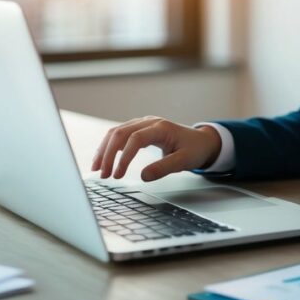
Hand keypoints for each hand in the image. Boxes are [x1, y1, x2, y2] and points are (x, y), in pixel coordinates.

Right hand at [90, 116, 222, 181]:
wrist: (201, 141)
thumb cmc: (194, 149)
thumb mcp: (184, 161)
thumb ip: (164, 168)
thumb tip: (143, 176)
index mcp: (161, 128)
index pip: (135, 138)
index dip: (124, 156)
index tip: (118, 175)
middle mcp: (149, 122)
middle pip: (120, 132)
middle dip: (108, 154)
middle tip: (103, 175)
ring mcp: (143, 123)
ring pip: (116, 132)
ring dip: (105, 149)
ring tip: (97, 168)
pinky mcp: (140, 129)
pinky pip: (120, 134)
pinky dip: (109, 146)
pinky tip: (104, 159)